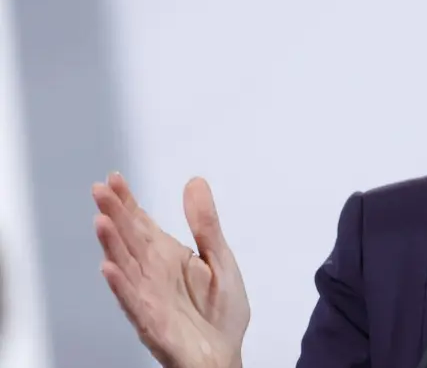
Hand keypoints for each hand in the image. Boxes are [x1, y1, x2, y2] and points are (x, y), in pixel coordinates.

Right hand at [92, 173, 249, 367]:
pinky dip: (121, 285)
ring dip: (112, 245)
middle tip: (99, 189)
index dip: (127, 201)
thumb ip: (205, 222)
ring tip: (101, 221)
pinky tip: (109, 268)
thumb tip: (195, 182)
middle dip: (114, 214)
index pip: (141, 223)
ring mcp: (149, 296)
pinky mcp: (152, 321)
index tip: (113, 178)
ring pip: (125, 266)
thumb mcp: (219, 257)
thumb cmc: (220, 312)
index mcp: (168, 256)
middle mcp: (153, 273)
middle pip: (129, 239)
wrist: (224, 356)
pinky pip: (133, 302)